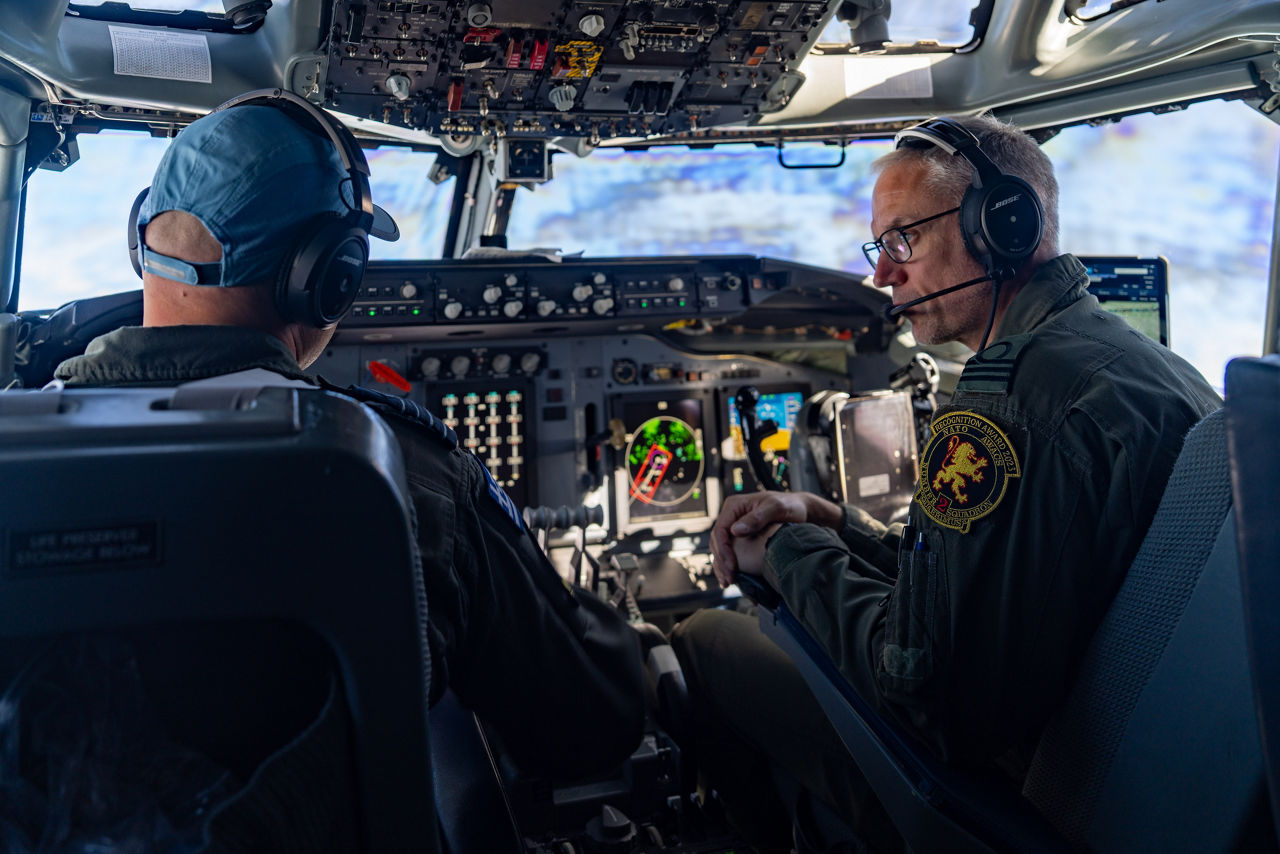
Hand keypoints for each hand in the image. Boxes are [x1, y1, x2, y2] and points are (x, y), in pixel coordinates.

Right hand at [710, 492, 841, 586]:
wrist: (800, 509)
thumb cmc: (790, 505)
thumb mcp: (775, 508)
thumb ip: (756, 518)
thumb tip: (735, 530)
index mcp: (734, 506)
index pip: (720, 530)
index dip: (723, 551)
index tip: (732, 567)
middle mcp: (731, 515)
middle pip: (717, 541)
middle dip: (721, 562)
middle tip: (730, 580)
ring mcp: (735, 526)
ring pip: (720, 548)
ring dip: (722, 567)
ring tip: (728, 583)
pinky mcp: (740, 536)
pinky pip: (729, 551)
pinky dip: (729, 565)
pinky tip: (733, 578)